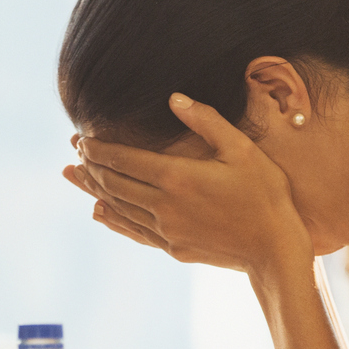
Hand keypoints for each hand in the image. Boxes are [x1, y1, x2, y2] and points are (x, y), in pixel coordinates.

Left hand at [61, 93, 312, 276]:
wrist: (274, 250)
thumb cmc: (265, 195)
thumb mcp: (242, 150)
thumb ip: (206, 121)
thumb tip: (174, 99)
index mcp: (177, 177)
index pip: (124, 159)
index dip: (99, 149)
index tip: (80, 139)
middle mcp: (164, 206)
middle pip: (115, 183)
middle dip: (91, 166)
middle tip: (74, 153)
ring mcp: (166, 230)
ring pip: (119, 207)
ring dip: (94, 189)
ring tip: (74, 176)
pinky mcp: (173, 248)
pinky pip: (134, 231)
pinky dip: (113, 219)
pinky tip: (100, 212)